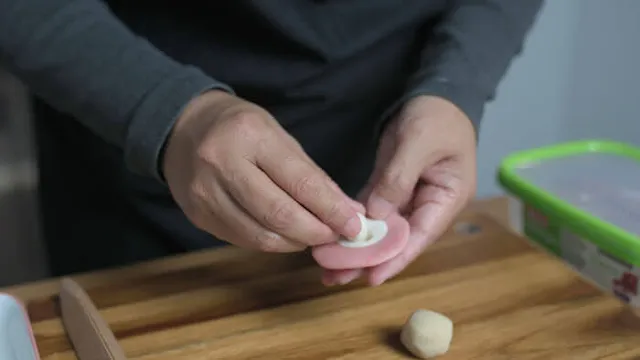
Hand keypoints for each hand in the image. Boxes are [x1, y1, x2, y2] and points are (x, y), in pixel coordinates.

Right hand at [163, 90, 364, 251]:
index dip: (332, 210)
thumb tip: (347, 212)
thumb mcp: (279, 136)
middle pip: (279, 216)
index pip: (300, 183)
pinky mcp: (198, 217)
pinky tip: (287, 236)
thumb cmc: (240, 128)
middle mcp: (222, 165)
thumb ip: (312, 175)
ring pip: (261, 237)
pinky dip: (273, 243)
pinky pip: (244, 240)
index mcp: (250, 136)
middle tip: (338, 235)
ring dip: (296, 242)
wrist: (183, 130)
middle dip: (317, 232)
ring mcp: (206, 194)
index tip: (356, 226)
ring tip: (314, 236)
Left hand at [322, 95, 476, 285]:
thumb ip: (398, 180)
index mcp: (447, 198)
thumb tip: (375, 218)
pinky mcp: (390, 187)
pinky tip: (333, 237)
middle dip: (369, 259)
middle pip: (398, 239)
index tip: (371, 278)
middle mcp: (429, 204)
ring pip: (382, 229)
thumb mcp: (418, 144)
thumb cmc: (437, 116)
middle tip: (336, 277)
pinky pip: (371, 211)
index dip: (396, 258)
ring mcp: (409, 197)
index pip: (420, 235)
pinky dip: (354, 223)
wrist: (436, 92)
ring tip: (328, 267)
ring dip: (357, 246)